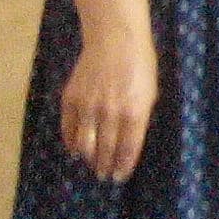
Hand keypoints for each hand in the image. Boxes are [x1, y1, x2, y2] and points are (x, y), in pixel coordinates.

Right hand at [57, 24, 156, 184]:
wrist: (115, 41)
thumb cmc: (140, 65)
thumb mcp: (150, 92)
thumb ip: (140, 118)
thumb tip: (129, 141)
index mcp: (134, 111)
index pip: (128, 148)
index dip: (123, 165)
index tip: (120, 177)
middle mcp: (110, 112)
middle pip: (105, 149)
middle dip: (105, 165)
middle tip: (104, 176)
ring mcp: (88, 106)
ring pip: (85, 143)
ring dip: (88, 159)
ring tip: (91, 166)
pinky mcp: (71, 100)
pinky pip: (69, 128)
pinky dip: (71, 142)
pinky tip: (75, 150)